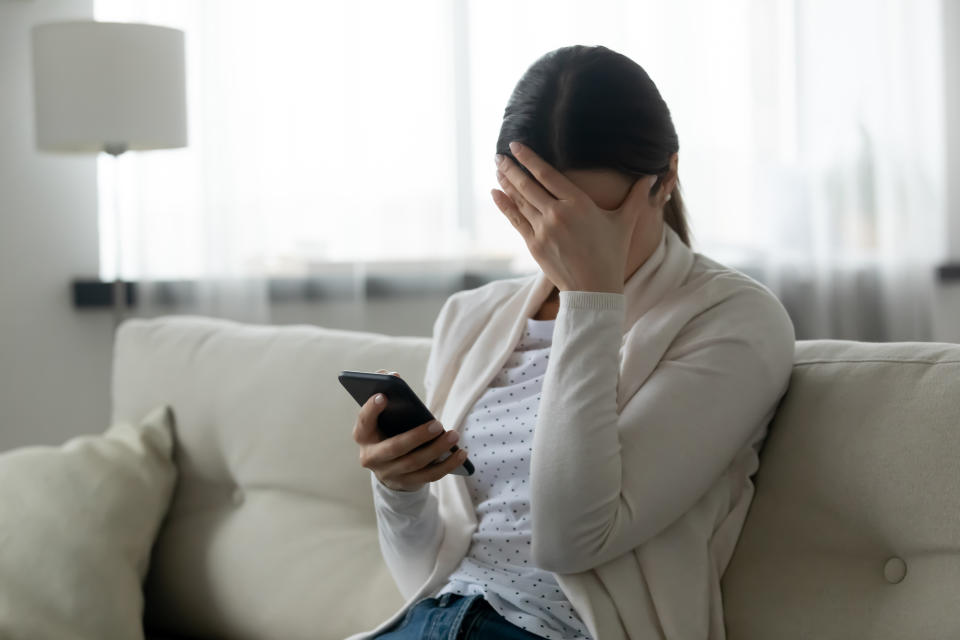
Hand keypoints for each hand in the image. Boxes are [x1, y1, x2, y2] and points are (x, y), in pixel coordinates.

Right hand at [352, 369, 467, 491]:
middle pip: (394, 448)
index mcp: (363, 435)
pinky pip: (429, 476)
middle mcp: (371, 457)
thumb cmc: (388, 429)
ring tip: (454, 435)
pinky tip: (461, 453)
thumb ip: (385, 391)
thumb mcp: (383, 415)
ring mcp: (388, 473)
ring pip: (414, 463)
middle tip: (438, 424)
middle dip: (416, 436)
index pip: (364, 421)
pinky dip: (447, 465)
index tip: (384, 395)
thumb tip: (391, 374)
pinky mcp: (406, 483)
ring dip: (437, 450)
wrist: (388, 466)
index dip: (371, 409)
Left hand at [492, 141, 665, 293]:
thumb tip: (651, 176)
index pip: (548, 175)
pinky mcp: (534, 245)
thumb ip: (635, 197)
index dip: (530, 159)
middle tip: (499, 154)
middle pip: (528, 185)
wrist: (594, 290)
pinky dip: (504, 205)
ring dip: (507, 182)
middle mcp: (557, 214)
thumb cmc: (611, 255)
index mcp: (578, 204)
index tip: (516, 145)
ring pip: (520, 201)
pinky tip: (496, 193)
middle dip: (512, 168)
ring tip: (498, 168)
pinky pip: (516, 219)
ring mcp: (543, 230)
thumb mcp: (625, 223)